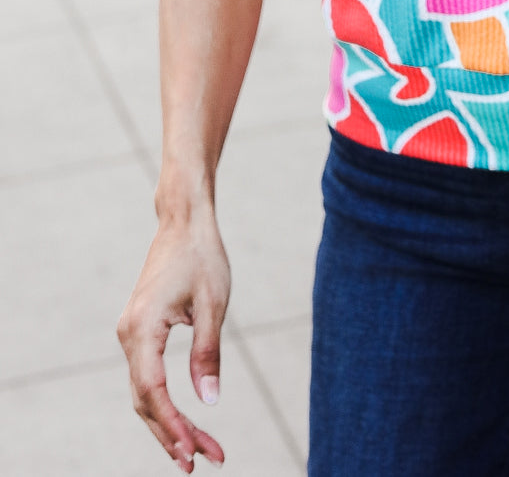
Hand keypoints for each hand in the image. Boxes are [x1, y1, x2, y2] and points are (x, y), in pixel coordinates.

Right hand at [117, 207, 229, 469]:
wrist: (184, 221)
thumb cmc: (202, 256)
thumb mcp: (214, 304)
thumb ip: (208, 352)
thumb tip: (209, 401)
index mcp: (143, 327)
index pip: (152, 391)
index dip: (172, 426)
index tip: (195, 452)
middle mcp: (129, 334)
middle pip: (144, 400)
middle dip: (172, 434)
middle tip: (202, 462)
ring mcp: (131, 333)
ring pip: (144, 392)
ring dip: (168, 423)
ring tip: (197, 451)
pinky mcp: (139, 331)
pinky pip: (147, 377)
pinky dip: (163, 402)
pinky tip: (183, 421)